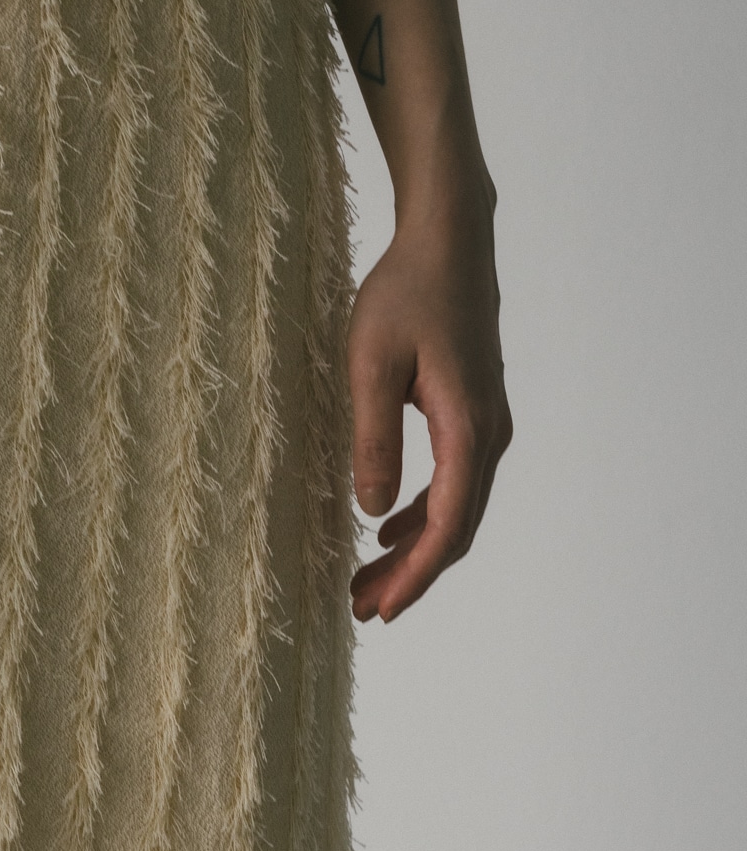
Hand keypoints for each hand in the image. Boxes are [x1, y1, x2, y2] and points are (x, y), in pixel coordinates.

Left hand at [346, 173, 511, 624]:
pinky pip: (454, 484)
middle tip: (361, 609)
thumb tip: (372, 514)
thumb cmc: (405, 293)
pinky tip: (386, 531)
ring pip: (456, 510)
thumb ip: (373, 441)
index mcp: (467, 429)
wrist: (448, 240)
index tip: (380, 610)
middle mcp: (488, 434)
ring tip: (365, 581)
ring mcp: (486, 425)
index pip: (447, 527)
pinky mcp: (474, 414)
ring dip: (413, 551)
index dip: (414, 577)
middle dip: (410, 576)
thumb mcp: (370, 366)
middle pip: (455, 530)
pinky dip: (422, 516)